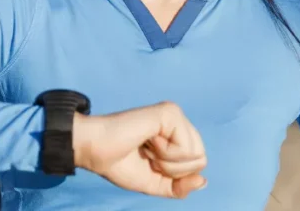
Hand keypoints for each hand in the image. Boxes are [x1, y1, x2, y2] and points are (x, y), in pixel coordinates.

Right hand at [73, 101, 206, 197]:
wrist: (95, 151)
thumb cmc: (119, 164)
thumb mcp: (155, 183)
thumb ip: (180, 187)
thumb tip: (203, 180)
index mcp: (175, 135)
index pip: (198, 163)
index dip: (175, 174)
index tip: (149, 162)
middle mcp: (177, 122)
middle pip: (201, 160)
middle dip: (173, 169)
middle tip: (148, 155)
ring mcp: (174, 115)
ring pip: (197, 155)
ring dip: (168, 163)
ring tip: (146, 148)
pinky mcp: (169, 113)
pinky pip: (187, 149)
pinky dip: (166, 155)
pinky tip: (147, 140)